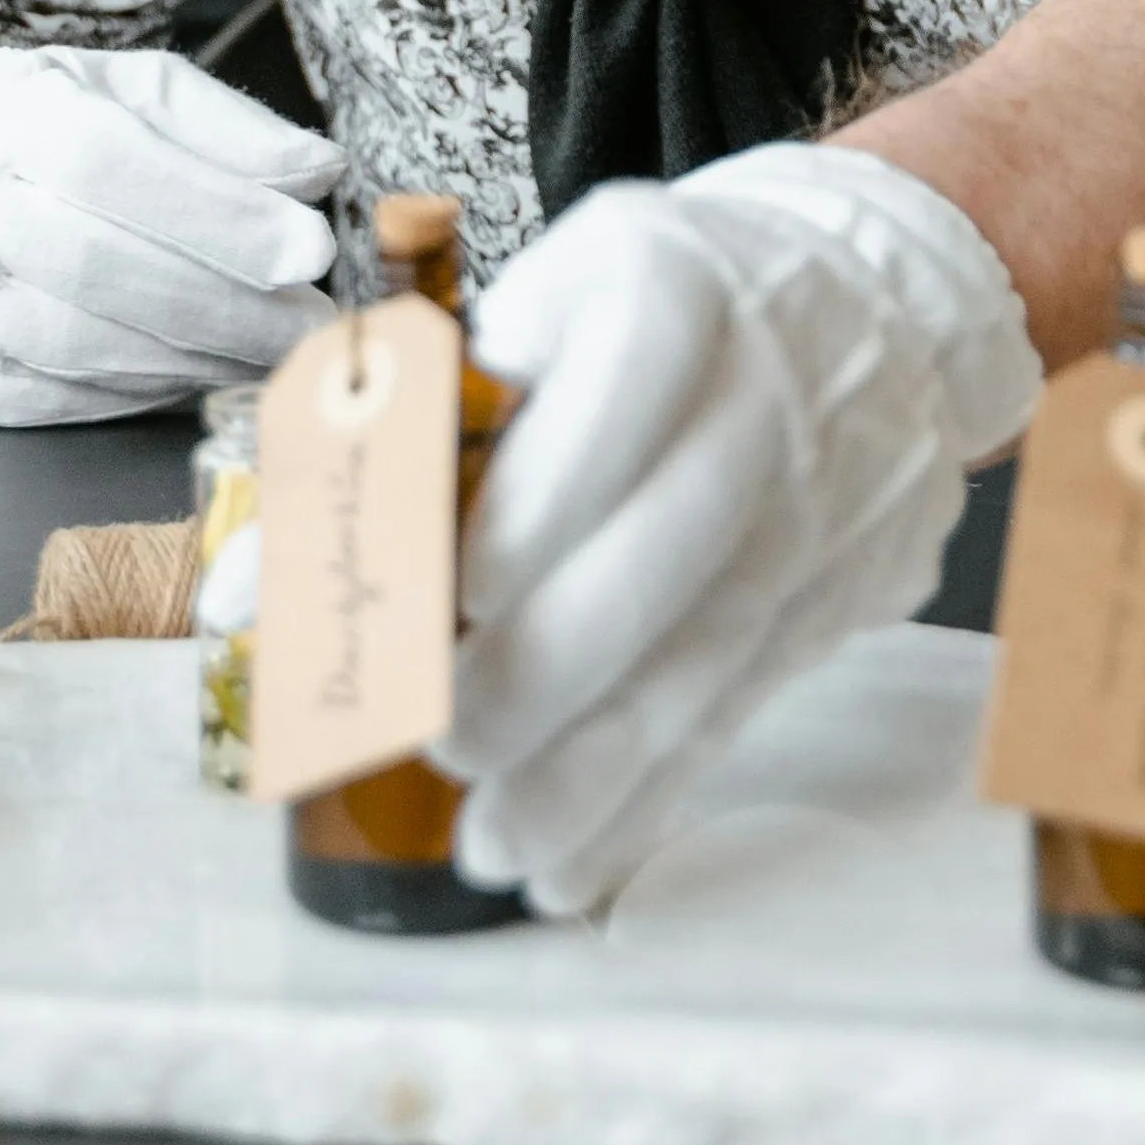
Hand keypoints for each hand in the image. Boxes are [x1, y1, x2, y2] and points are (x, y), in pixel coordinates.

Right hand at [0, 46, 343, 421]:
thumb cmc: (9, 133)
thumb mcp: (109, 86)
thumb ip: (216, 122)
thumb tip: (315, 169)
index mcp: (6, 118)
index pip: (110, 164)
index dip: (215, 210)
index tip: (310, 244)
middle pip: (103, 267)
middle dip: (229, 302)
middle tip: (315, 318)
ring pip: (87, 346)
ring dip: (201, 357)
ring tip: (279, 348)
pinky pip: (66, 396)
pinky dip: (150, 389)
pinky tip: (207, 371)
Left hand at [436, 146, 1038, 915]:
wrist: (882, 303)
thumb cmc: (670, 304)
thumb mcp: (553, 295)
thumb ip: (416, 415)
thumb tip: (261, 572)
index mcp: (680, 284)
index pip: (636, 370)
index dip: (554, 483)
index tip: (465, 586)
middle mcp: (769, 388)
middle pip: (677, 538)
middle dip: (555, 658)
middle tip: (446, 738)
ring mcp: (823, 499)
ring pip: (710, 647)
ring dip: (595, 763)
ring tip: (491, 845)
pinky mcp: (844, 591)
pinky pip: (743, 705)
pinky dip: (655, 793)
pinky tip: (575, 860)